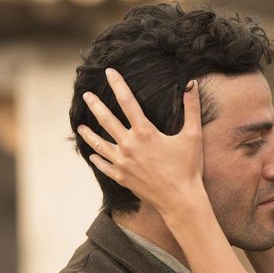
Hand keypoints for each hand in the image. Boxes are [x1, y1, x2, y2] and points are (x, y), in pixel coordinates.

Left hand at [77, 68, 207, 216]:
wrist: (181, 200)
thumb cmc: (189, 168)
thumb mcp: (193, 136)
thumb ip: (191, 109)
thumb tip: (191, 84)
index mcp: (145, 132)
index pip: (128, 101)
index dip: (118, 84)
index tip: (109, 72)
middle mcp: (129, 145)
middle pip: (106, 120)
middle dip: (95, 105)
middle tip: (86, 95)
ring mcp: (122, 162)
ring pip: (99, 144)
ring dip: (88, 133)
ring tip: (80, 126)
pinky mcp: (121, 177)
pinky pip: (103, 165)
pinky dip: (96, 158)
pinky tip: (91, 154)